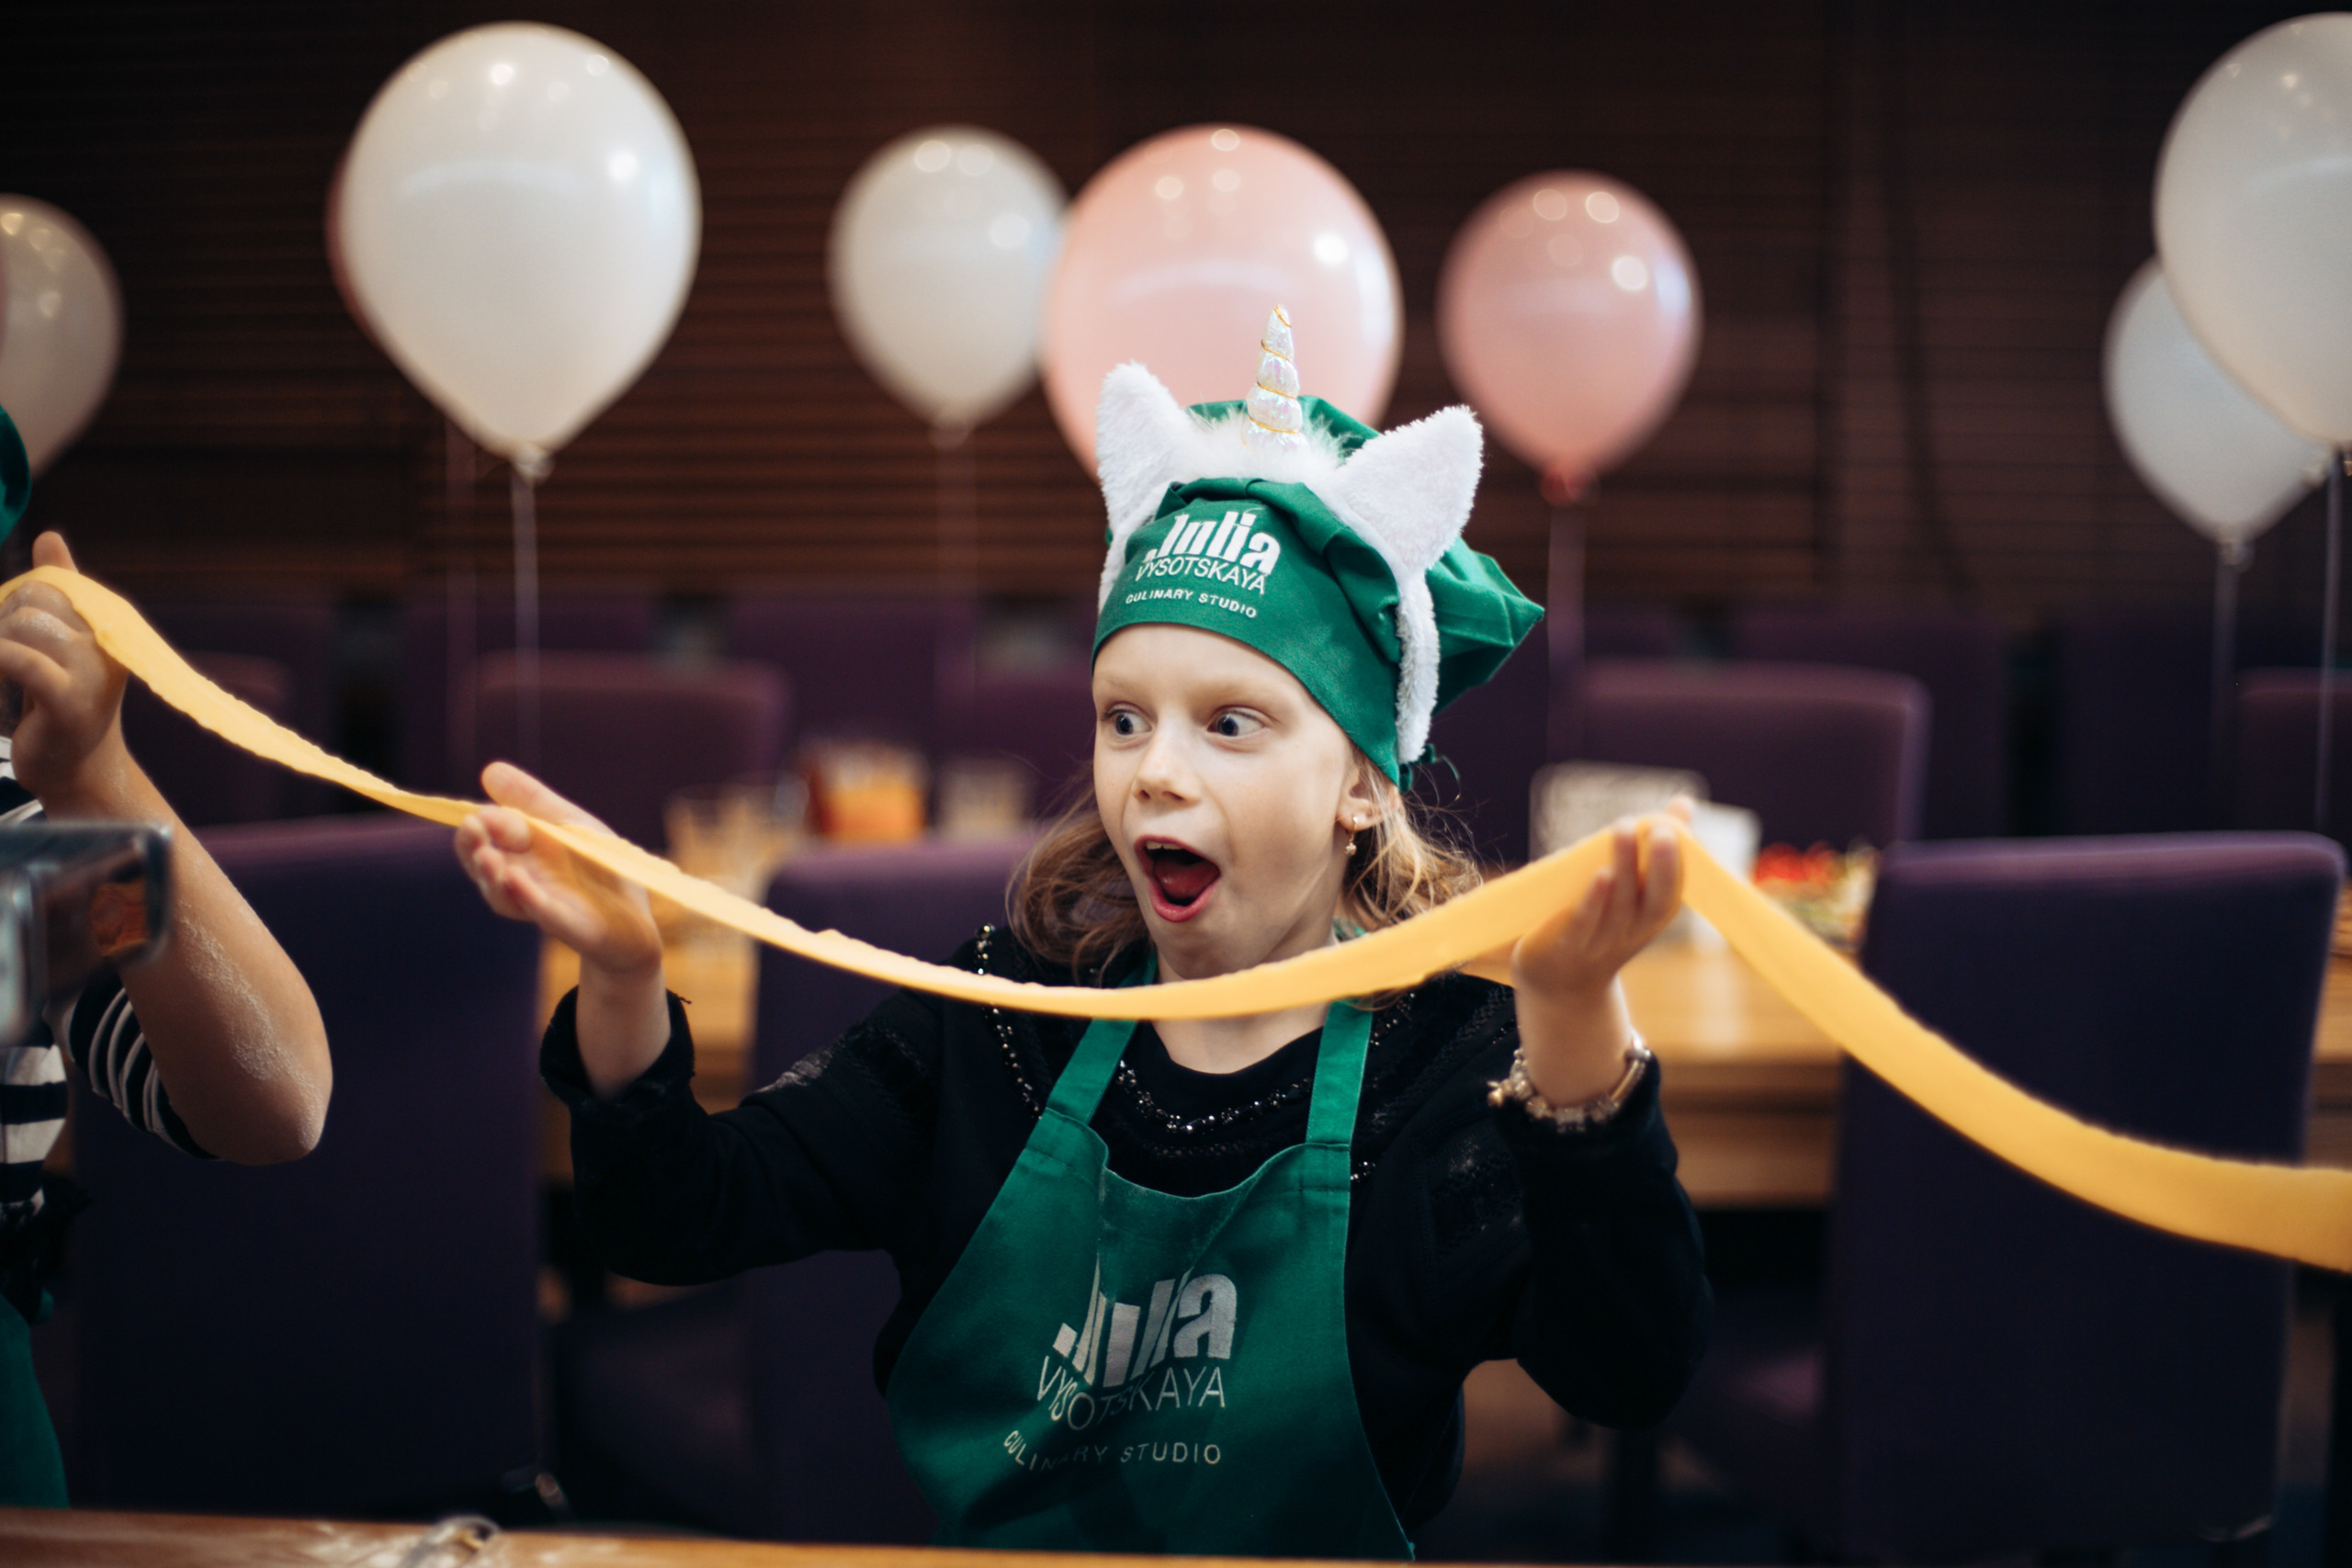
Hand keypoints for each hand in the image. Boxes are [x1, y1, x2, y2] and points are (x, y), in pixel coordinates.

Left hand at [0, 533, 133, 809]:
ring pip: (21, 626)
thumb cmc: (64, 705)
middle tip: (2, 661)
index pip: (47, 584)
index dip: (14, 603)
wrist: (79, 771)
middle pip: (32, 599)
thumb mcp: (61, 641)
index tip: (7, 636)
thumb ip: (58, 590)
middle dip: (1, 622)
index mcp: (109, 622)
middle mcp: (108, 642)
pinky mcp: (70, 701)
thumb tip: (50, 537)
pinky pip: (17, 659)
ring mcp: (92, 672)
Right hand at [455, 762, 660, 977]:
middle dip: (473, 848)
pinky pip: (542, 911)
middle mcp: (520, 880)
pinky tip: (517, 879)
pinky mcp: (566, 923)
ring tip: (487, 857)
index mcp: (520, 852)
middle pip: (484, 866)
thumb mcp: (569, 823)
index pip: (486, 836)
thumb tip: (489, 769)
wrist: (637, 913)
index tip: (479, 814)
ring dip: (493, 876)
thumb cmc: (599, 865)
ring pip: (504, 894)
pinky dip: (528, 896)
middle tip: (471, 828)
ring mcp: (540, 904)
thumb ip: (531, 800)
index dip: (481, 825)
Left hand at [1510, 802, 1688, 1001]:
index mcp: (1650, 917)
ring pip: (1616, 906)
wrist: (1560, 983)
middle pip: (1651, 899)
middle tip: (1661, 827)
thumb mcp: (1631, 890)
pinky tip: (1600, 875)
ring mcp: (1600, 942)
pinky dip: (1593, 900)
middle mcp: (1631, 932)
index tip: (1676, 828)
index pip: (1672, 891)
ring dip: (1623, 867)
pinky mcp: (1566, 947)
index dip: (1677, 862)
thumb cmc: (1601, 923)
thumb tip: (1685, 803)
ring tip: (1624, 830)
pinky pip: (1583, 923)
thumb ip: (1653, 847)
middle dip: (1660, 864)